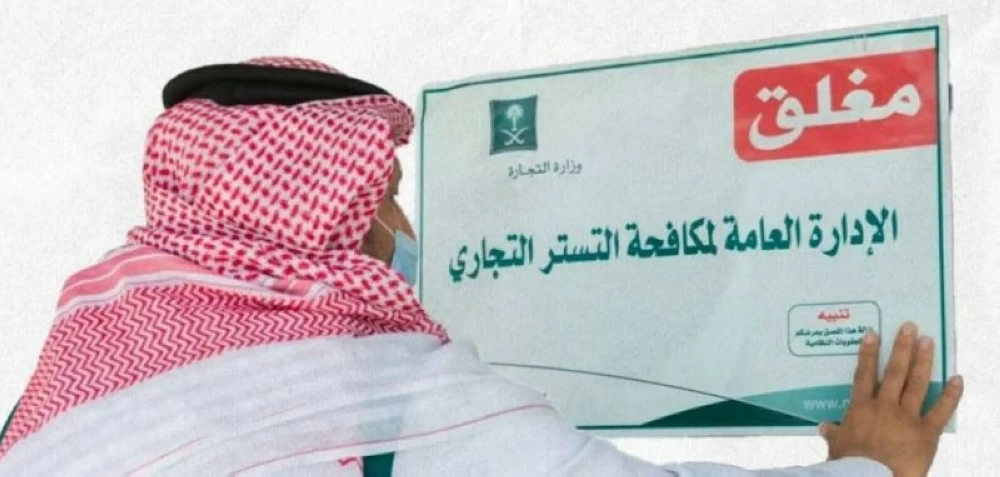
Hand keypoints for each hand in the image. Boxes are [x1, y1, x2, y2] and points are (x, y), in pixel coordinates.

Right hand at [820, 322, 962, 476]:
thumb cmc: (851, 463)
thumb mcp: (837, 445)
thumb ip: (833, 433)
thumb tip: (825, 427)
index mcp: (861, 408)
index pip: (864, 375)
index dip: (868, 353)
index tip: (873, 334)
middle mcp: (885, 406)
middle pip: (895, 372)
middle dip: (902, 348)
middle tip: (910, 328)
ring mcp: (907, 417)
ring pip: (916, 383)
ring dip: (923, 361)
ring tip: (928, 342)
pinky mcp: (927, 432)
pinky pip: (941, 410)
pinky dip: (950, 394)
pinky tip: (957, 379)